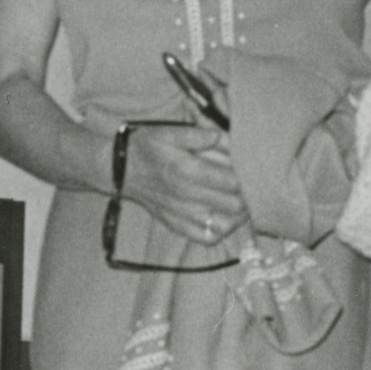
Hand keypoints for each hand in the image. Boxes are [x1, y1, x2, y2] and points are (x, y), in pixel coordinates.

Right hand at [119, 118, 247, 246]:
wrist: (120, 169)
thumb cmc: (147, 147)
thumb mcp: (170, 131)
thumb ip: (199, 134)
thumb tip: (223, 137)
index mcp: (188, 170)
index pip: (232, 182)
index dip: (248, 178)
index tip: (250, 170)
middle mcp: (186, 196)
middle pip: (234, 205)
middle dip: (247, 196)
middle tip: (250, 186)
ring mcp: (181, 214)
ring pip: (224, 225)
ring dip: (238, 216)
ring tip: (241, 203)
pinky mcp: (176, 225)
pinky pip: (205, 237)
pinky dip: (220, 231)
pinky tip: (224, 218)